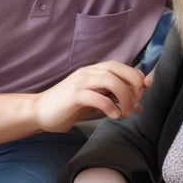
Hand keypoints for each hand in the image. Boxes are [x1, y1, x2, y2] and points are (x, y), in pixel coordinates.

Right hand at [34, 60, 148, 131]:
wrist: (39, 112)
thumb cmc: (69, 107)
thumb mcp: (97, 101)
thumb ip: (116, 100)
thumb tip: (139, 106)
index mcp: (95, 71)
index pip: (122, 67)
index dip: (137, 78)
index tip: (143, 93)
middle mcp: (88, 72)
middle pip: (118, 70)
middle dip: (133, 85)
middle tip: (136, 104)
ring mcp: (80, 82)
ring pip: (109, 80)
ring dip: (124, 97)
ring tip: (126, 113)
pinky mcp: (73, 96)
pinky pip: (96, 97)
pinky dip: (109, 106)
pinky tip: (114, 115)